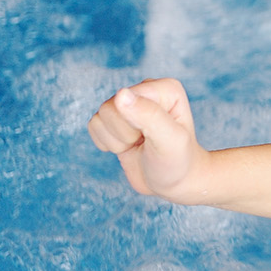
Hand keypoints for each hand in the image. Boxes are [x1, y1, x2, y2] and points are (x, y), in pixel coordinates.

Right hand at [87, 78, 209, 200]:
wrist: (173, 181)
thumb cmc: (177, 161)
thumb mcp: (170, 141)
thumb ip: (149, 116)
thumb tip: (121, 94)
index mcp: (165, 88)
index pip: (128, 98)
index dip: (136, 124)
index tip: (157, 135)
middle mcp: (146, 90)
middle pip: (109, 107)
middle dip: (125, 134)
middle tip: (147, 142)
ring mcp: (128, 103)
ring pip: (99, 117)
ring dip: (117, 141)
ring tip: (139, 144)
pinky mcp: (114, 119)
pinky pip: (93, 126)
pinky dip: (107, 144)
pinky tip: (127, 146)